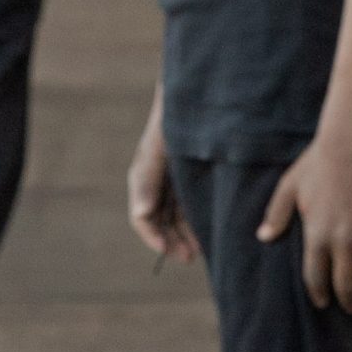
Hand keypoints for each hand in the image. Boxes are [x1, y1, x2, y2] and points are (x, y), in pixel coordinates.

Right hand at [126, 93, 198, 264]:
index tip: (172, 252)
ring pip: (174, 217)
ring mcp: (172, 180)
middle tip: (191, 257)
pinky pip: (187, 205)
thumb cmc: (175, 118)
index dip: (155, 238)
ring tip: (201, 248)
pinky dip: (194, 220)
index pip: (143, 218)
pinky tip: (209, 228)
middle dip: (172, 241)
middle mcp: (155, 182)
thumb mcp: (160, 149)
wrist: (196, 94)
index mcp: (143, 177)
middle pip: (159, 222)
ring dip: (184, 234)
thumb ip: (148, 179)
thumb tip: (141, 214)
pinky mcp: (188, 176)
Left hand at [258, 129, 351, 313]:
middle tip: (351, 306)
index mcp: (316, 235)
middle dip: (348, 302)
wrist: (349, 143)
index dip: (318, 295)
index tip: (321, 302)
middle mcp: (342, 241)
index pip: (315, 279)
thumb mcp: (289, 187)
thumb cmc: (315, 164)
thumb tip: (263, 237)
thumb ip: (277, 215)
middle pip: (346, 286)